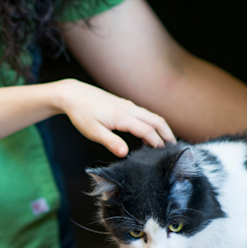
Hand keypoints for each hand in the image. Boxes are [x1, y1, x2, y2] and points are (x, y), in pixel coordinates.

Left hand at [53, 79, 175, 156]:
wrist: (72, 94)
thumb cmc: (81, 114)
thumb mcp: (93, 132)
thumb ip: (110, 142)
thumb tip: (124, 153)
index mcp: (122, 117)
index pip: (146, 130)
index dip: (157, 142)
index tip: (163, 153)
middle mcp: (128, 108)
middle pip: (155, 119)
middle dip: (167, 133)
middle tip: (174, 146)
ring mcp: (127, 104)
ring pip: (151, 115)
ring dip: (161, 127)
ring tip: (166, 140)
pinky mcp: (123, 103)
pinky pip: (143, 113)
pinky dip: (152, 122)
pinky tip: (150, 130)